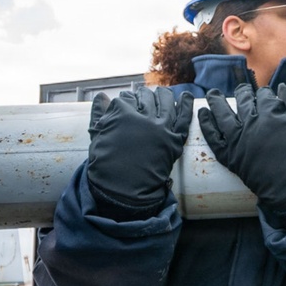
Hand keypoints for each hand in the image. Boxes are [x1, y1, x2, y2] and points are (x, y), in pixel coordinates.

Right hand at [86, 86, 193, 217]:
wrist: (123, 192)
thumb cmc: (106, 167)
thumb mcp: (97, 137)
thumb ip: (100, 114)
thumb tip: (102, 95)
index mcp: (122, 114)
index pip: (126, 98)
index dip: (126, 100)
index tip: (126, 102)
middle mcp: (143, 118)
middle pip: (146, 98)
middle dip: (143, 96)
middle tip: (143, 97)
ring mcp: (161, 128)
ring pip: (165, 102)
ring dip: (163, 95)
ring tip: (161, 93)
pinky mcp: (174, 140)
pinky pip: (184, 118)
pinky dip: (187, 106)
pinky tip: (187, 96)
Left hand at [198, 83, 285, 213]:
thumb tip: (282, 87)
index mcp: (271, 113)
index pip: (263, 95)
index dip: (264, 94)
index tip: (263, 96)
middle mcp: (251, 122)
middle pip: (243, 99)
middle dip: (242, 92)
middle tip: (242, 91)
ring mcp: (237, 138)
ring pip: (222, 112)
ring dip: (216, 100)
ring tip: (212, 94)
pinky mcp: (228, 154)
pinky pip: (212, 135)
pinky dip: (206, 123)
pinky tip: (203, 112)